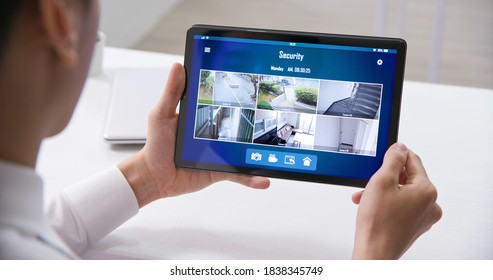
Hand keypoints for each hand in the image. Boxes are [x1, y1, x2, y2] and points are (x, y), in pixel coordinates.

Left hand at [119, 63, 269, 206]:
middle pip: (241, 126)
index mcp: (203, 115)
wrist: (155, 177)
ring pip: (245, 151)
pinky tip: (263, 180)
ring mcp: (219, 152)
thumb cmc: (156, 145)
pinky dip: (251, 178)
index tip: (254, 84)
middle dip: (257, 123)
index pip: (224, 101)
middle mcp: (215, 132)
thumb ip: (172, 93)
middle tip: (275, 117)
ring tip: (274, 153)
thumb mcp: (162, 115)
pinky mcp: (220, 170)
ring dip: (260, 154)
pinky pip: (239, 174)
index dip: (238, 93)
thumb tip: (178, 66)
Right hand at [351, 143, 441, 258]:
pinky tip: (372, 207)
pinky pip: (401, 206)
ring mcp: (423, 217)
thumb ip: (393, 159)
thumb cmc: (378, 223)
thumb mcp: (382, 180)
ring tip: (366, 198)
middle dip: (385, 177)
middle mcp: (430, 204)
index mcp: (427, 191)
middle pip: (407, 177)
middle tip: (369, 183)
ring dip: (383, 191)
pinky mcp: (414, 226)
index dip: (395, 155)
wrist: (374, 252)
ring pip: (402, 192)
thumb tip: (400, 147)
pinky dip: (387, 203)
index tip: (382, 156)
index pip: (413, 160)